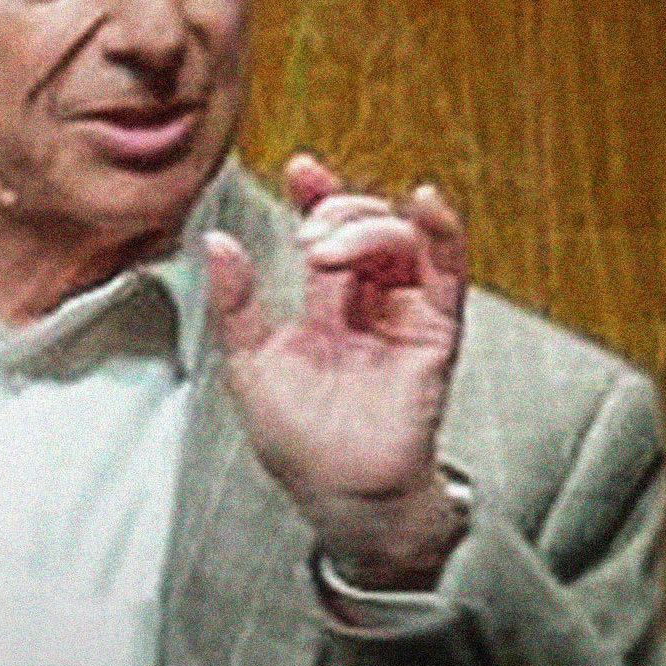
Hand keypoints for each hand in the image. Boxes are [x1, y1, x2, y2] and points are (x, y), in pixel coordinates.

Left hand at [205, 153, 469, 589]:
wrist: (340, 496)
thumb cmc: (299, 443)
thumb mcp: (249, 363)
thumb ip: (235, 303)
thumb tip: (216, 241)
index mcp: (328, 306)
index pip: (330, 232)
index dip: (319, 195)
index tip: (300, 169)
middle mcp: (371, 304)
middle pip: (366, 227)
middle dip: (336, 213)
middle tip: (307, 234)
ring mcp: (406, 315)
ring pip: (402, 240)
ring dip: (366, 226)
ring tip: (326, 246)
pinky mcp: (435, 333)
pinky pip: (448, 273)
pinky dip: (442, 232)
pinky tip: (425, 205)